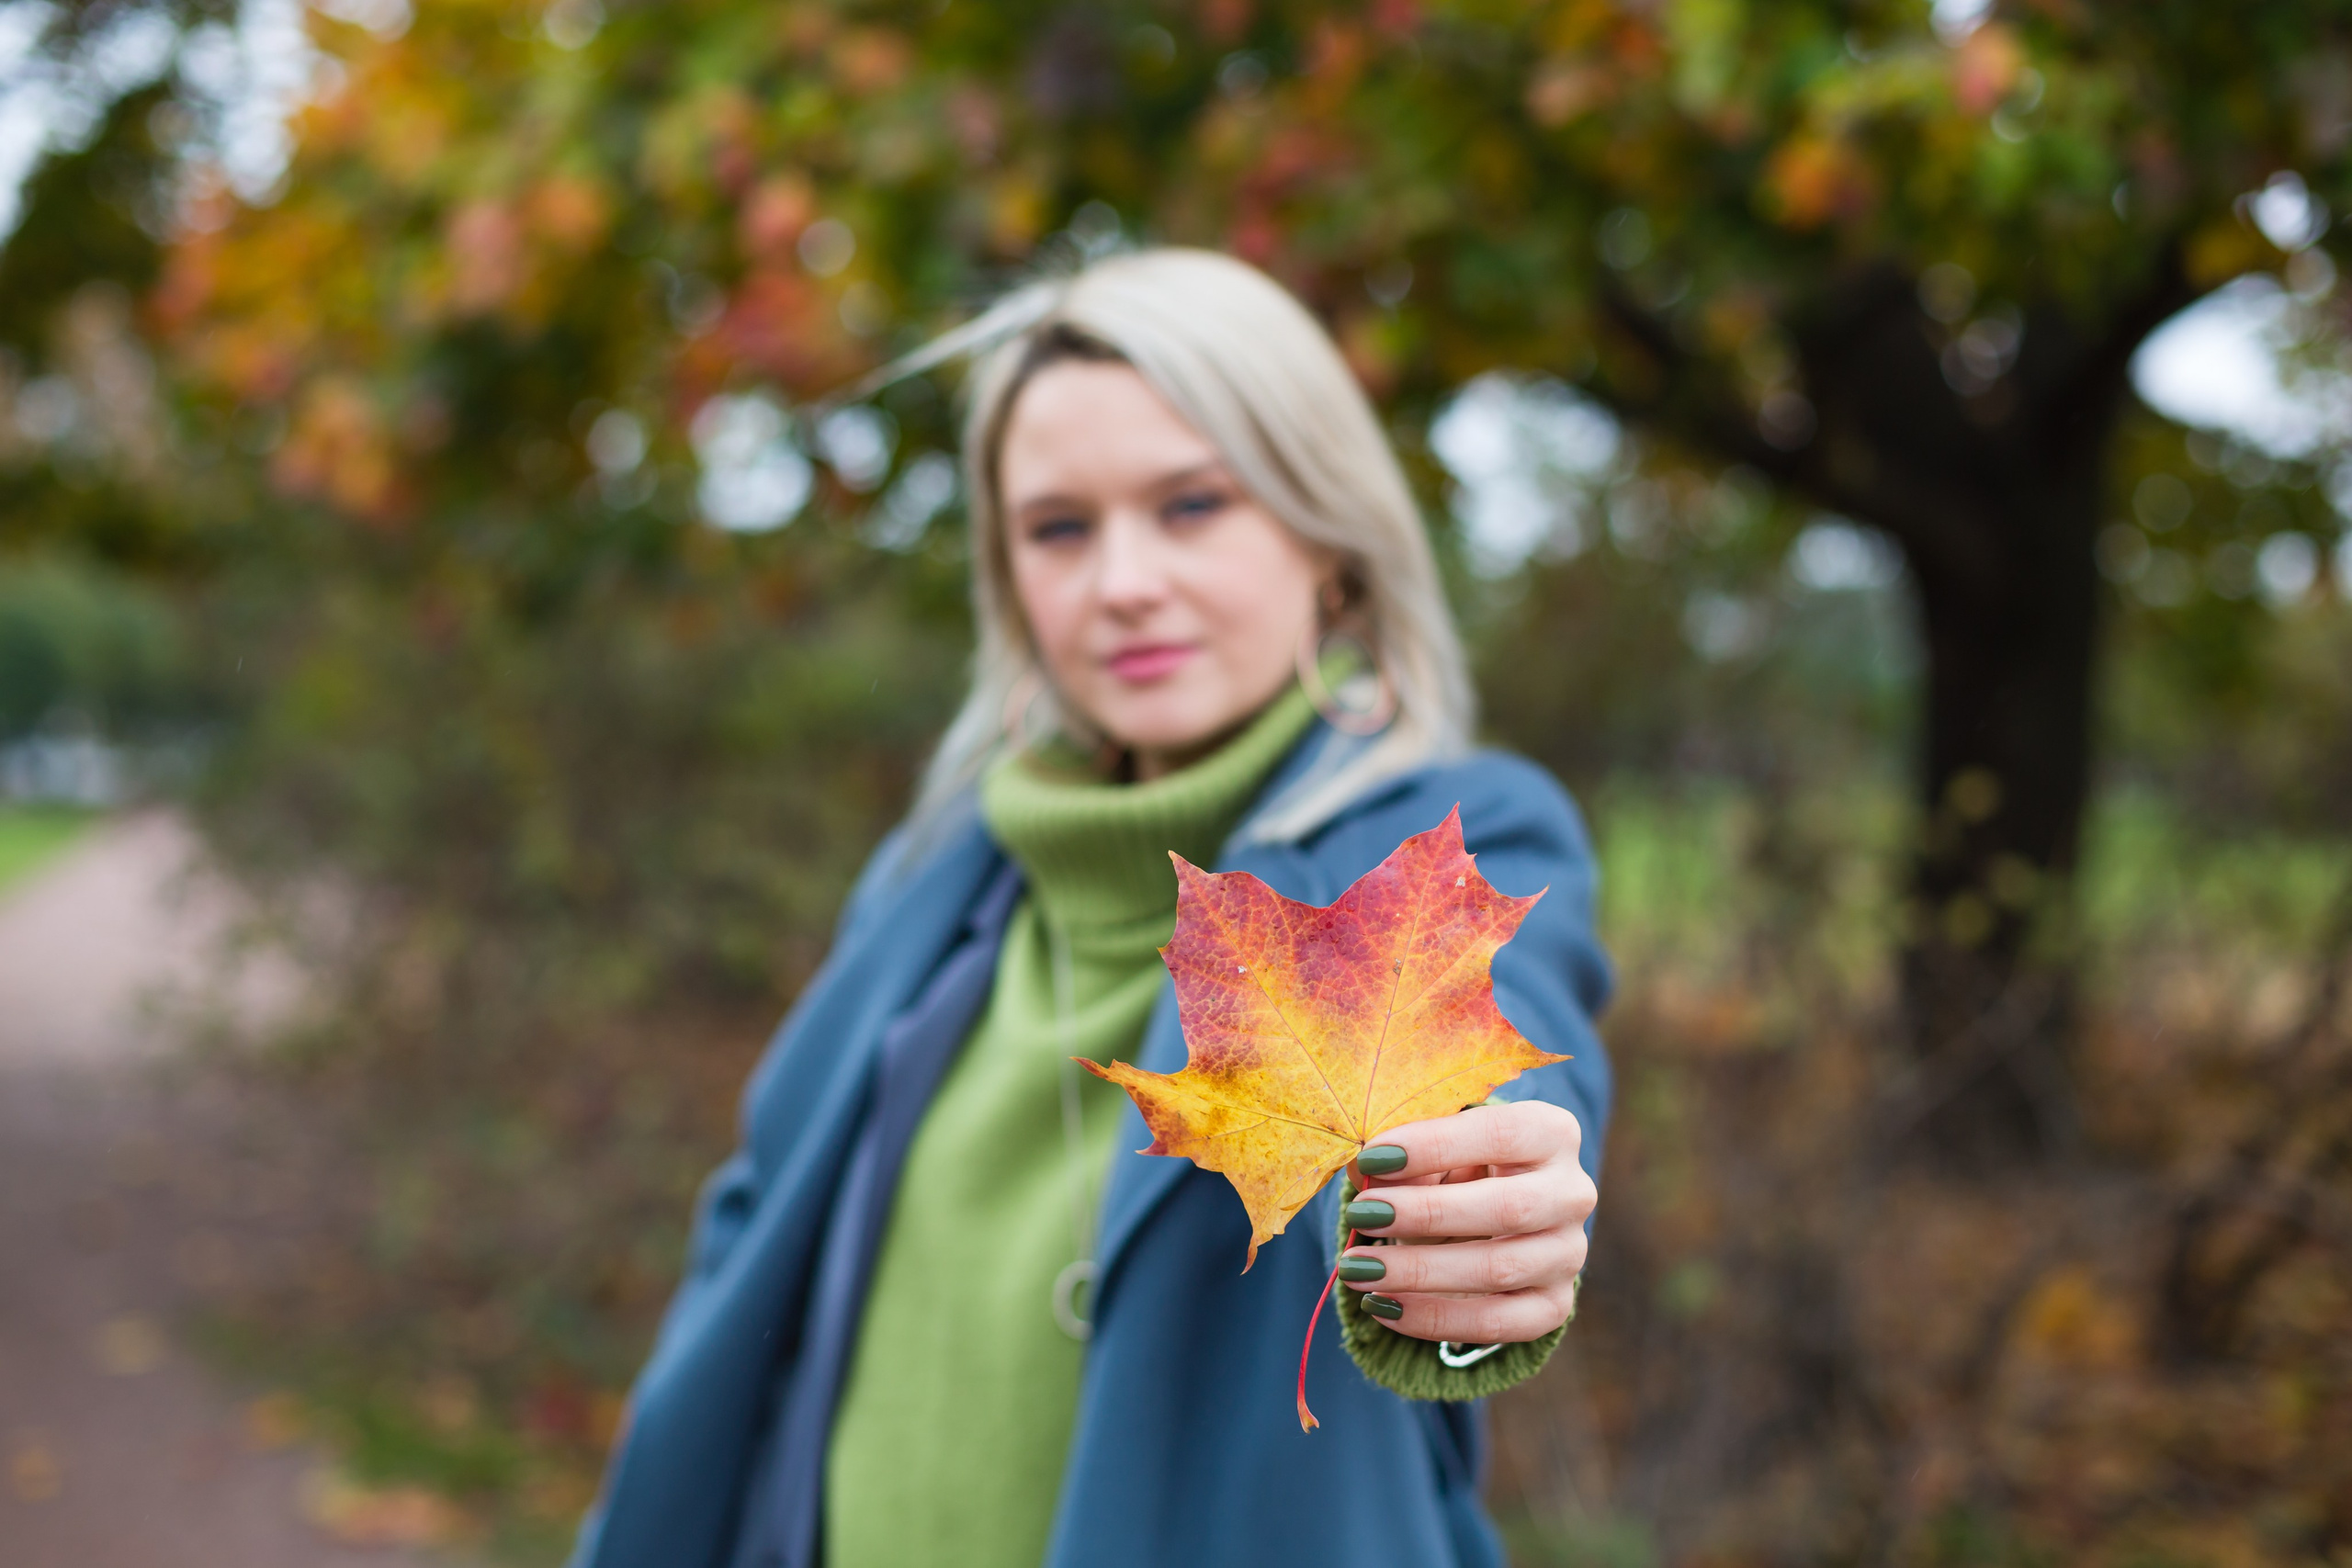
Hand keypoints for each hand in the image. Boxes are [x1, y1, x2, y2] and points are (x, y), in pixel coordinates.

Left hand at [1337, 1100, 1594, 1342]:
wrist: (1489, 1219)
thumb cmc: (1454, 1167)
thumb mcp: (1434, 1147)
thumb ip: (1407, 1154)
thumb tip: (1365, 1172)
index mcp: (1551, 1133)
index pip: (1500, 1133)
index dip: (1434, 1145)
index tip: (1371, 1156)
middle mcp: (1572, 1193)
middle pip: (1508, 1207)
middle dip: (1425, 1212)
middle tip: (1362, 1214)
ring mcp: (1569, 1254)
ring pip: (1500, 1270)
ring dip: (1419, 1271)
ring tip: (1357, 1269)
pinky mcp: (1554, 1305)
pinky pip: (1496, 1323)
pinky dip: (1434, 1318)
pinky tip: (1383, 1306)